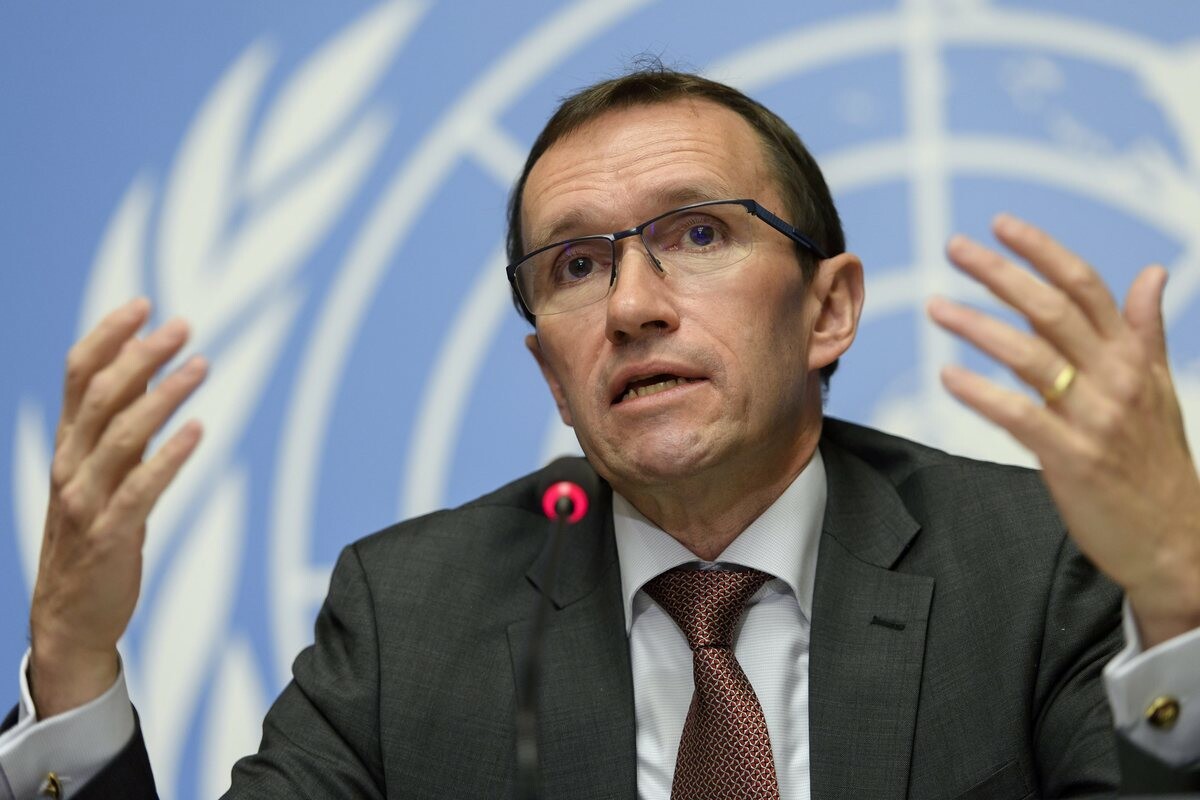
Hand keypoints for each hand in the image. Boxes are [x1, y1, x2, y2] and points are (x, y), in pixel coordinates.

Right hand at [29, 299, 205, 717]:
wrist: (69, 618)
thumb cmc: (93, 536)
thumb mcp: (101, 474)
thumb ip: (119, 427)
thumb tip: (150, 374)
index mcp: (67, 446)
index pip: (78, 377)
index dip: (108, 336)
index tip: (143, 304)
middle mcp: (70, 466)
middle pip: (101, 396)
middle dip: (142, 355)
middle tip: (183, 326)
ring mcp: (86, 500)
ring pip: (121, 435)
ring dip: (163, 396)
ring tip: (200, 366)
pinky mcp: (111, 533)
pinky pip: (141, 488)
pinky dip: (169, 456)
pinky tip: (197, 430)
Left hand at [927, 214, 1199, 647]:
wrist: (1177, 540)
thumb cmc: (1157, 462)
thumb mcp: (1160, 387)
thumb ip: (1145, 330)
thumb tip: (1153, 272)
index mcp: (1132, 356)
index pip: (1085, 286)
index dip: (1042, 250)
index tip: (1000, 224)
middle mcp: (1115, 378)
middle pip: (1051, 309)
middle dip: (999, 273)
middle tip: (955, 247)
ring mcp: (1094, 418)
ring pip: (1030, 355)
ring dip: (977, 326)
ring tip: (935, 307)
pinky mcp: (1072, 458)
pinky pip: (1020, 416)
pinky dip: (981, 394)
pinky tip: (947, 377)